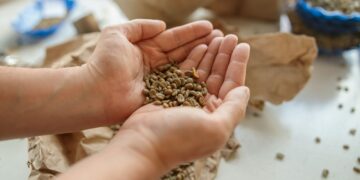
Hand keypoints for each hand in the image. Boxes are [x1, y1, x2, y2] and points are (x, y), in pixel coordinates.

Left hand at [82, 19, 222, 122]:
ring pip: (186, 67)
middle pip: (184, 51)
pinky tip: (210, 70)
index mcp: (146, 48)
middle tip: (223, 37)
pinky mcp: (162, 95)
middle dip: (203, 44)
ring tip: (221, 49)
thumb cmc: (104, 62)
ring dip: (203, 58)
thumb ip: (139, 26)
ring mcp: (160, 80)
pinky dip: (196, 78)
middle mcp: (156, 64)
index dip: (192, 32)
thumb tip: (162, 25)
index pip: (174, 38)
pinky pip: (182, 85)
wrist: (95, 92)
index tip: (210, 26)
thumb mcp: (117, 34)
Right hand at [107, 36, 250, 172]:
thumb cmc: (178, 139)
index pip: (233, 86)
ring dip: (211, 54)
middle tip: (230, 36)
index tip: (243, 46)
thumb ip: (234, 109)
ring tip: (217, 36)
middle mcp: (204, 108)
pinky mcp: (171, 92)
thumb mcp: (215, 128)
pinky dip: (193, 59)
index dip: (238, 65)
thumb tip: (245, 90)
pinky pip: (185, 72)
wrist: (141, 143)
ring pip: (203, 72)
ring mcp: (187, 99)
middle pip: (219, 77)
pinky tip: (199, 46)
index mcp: (217, 117)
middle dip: (225, 56)